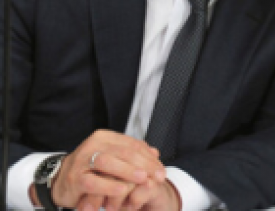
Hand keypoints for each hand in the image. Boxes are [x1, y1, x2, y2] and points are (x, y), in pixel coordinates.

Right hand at [41, 130, 166, 210]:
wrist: (60, 181)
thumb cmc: (92, 170)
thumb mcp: (113, 160)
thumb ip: (133, 155)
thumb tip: (156, 153)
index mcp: (105, 137)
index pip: (132, 145)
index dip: (149, 158)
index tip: (162, 170)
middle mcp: (93, 145)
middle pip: (123, 151)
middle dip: (144, 164)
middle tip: (158, 176)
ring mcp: (81, 161)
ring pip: (108, 162)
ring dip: (127, 171)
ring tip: (143, 179)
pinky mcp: (73, 178)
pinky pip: (92, 181)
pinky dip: (108, 185)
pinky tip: (122, 189)